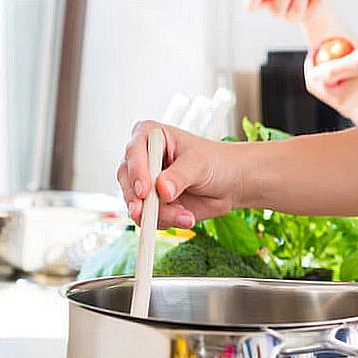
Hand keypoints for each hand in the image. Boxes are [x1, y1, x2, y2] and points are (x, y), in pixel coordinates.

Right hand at [117, 121, 242, 228]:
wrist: (229, 184)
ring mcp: (144, 183)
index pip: (134, 152)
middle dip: (139, 200)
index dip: (136, 172)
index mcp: (150, 136)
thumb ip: (180, 175)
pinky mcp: (151, 203)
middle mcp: (142, 159)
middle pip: (127, 180)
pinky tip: (186, 217)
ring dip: (160, 214)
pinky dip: (166, 221)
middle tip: (148, 214)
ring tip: (186, 216)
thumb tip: (162, 189)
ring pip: (137, 203)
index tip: (144, 190)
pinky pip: (148, 218)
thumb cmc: (215, 162)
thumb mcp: (200, 163)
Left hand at [305, 46, 357, 123]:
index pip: (312, 83)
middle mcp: (344, 107)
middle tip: (325, 50)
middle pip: (321, 86)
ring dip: (333, 71)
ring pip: (333, 86)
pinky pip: (345, 88)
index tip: (314, 49)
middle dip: (320, 68)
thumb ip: (332, 69)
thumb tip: (314, 75)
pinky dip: (345, 76)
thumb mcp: (355, 62)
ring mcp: (353, 106)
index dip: (309, 65)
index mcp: (340, 98)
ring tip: (344, 56)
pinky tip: (357, 65)